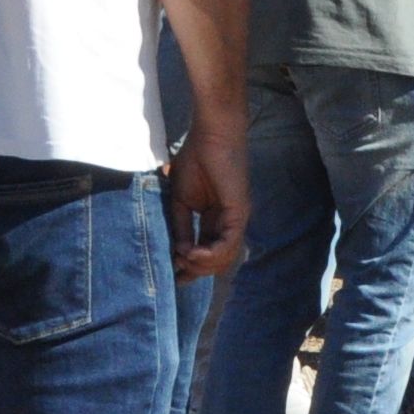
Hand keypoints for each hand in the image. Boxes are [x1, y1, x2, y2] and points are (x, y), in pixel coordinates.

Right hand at [165, 131, 250, 280]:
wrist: (211, 136)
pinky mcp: (239, 214)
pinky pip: (229, 244)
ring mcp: (236, 220)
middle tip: (177, 268)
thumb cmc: (195, 160)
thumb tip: (180, 252)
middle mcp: (228, 224)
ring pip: (225, 258)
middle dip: (196, 270)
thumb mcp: (180, 200)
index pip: (207, 252)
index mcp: (214, 221)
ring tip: (183, 259)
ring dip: (202, 265)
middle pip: (217, 262)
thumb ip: (182, 226)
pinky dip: (211, 254)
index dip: (192, 268)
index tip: (175, 277)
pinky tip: (193, 253)